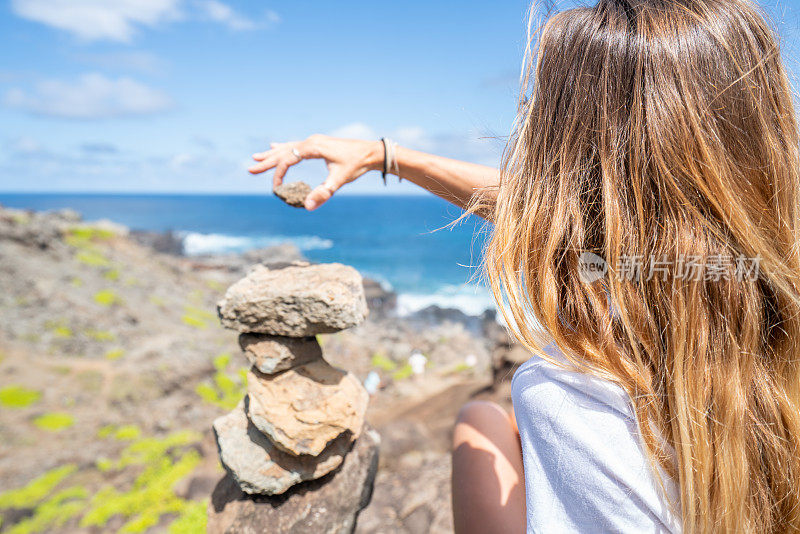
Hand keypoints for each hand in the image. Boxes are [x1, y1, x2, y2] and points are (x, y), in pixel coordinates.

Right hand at [249, 134, 382, 209]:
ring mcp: (314, 141)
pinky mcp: (318, 144)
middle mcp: (311, 141)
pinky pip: (295, 146)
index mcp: (313, 147)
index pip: (288, 159)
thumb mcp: (339, 180)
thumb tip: (307, 207)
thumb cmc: (356, 165)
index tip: (276, 188)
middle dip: (267, 161)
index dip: (279, 173)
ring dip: (272, 154)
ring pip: (288, 147)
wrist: (372, 152)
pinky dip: (284, 148)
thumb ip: (323, 193)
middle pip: (283, 151)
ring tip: (256, 157)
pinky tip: (275, 146)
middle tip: (249, 169)